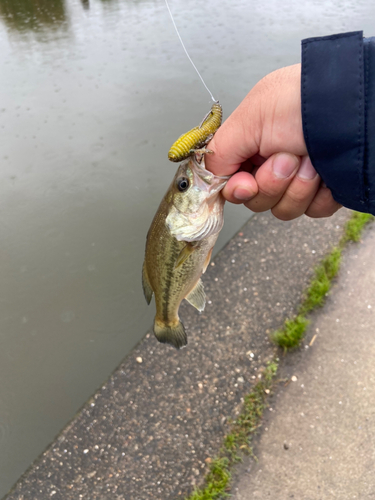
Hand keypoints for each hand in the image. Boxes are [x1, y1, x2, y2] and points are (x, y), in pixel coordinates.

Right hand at [205, 64, 340, 219]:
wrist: (355, 109)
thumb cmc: (304, 101)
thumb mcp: (250, 119)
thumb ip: (219, 151)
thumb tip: (208, 179)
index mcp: (252, 144)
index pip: (231, 183)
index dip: (237, 189)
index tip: (247, 183)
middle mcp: (273, 163)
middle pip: (256, 200)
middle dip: (272, 183)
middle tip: (286, 158)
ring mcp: (299, 179)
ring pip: (282, 210)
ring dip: (297, 188)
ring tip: (311, 160)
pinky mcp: (323, 191)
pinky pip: (311, 212)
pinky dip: (319, 195)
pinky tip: (325, 174)